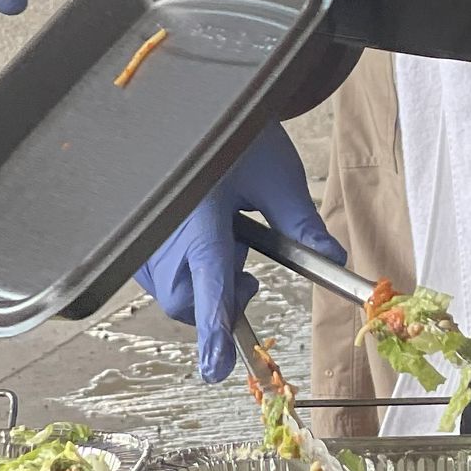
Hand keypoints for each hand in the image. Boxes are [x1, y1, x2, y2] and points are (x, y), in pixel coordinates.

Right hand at [136, 122, 345, 380]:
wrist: (192, 102)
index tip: (217, 368)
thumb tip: (334, 261)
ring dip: (204, 284)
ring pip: (173, 291)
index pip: (205, 284)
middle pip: (185, 300)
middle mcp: (160, 233)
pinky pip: (160, 275)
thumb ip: (302, 223)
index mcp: (196, 218)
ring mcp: (143, 239)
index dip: (212, 330)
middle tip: (250, 273)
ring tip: (226, 238)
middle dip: (218, 301)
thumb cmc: (233, 134)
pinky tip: (202, 236)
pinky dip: (186, 270)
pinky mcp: (137, 239)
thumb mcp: (277, 174)